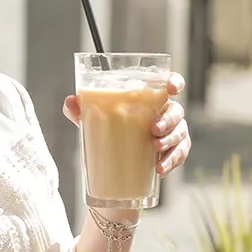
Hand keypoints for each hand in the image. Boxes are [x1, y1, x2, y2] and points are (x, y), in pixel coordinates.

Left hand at [62, 72, 190, 176]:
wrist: (113, 158)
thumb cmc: (108, 128)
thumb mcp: (92, 119)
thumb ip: (80, 109)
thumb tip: (70, 102)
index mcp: (150, 98)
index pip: (169, 84)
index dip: (174, 82)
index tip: (171, 89)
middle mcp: (164, 112)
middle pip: (176, 111)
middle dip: (168, 120)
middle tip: (153, 129)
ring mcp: (172, 132)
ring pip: (181, 133)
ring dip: (171, 141)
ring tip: (155, 147)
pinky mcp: (174, 151)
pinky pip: (180, 154)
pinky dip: (172, 161)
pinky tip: (160, 169)